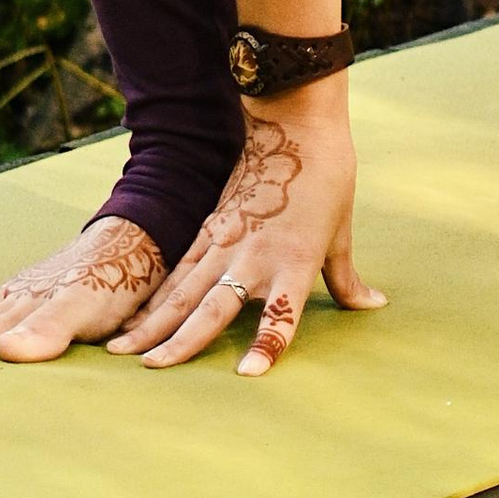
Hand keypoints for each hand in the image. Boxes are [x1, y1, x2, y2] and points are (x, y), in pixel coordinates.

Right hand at [0, 213, 166, 362]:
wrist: (137, 236)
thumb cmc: (110, 280)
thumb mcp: (80, 309)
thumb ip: (45, 330)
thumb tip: (3, 350)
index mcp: (37, 305)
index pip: (7, 330)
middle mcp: (34, 291)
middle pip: (0, 315)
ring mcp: (41, 280)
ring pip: (4, 301)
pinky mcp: (51, 274)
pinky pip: (15, 288)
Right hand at [107, 97, 384, 377]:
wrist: (295, 122)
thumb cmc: (326, 178)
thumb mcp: (341, 233)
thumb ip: (347, 279)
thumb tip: (374, 306)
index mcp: (296, 262)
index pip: (281, 314)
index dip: (267, 343)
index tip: (248, 375)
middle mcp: (256, 256)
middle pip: (213, 307)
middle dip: (180, 342)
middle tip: (149, 369)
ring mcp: (228, 240)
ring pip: (184, 290)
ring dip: (155, 322)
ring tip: (123, 349)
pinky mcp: (212, 225)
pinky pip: (181, 268)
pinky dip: (159, 294)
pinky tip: (138, 314)